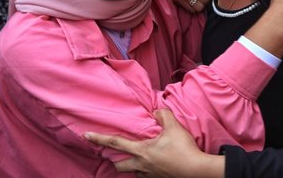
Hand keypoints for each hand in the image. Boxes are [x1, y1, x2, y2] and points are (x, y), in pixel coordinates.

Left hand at [85, 110, 223, 177]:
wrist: (196, 170)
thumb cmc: (183, 149)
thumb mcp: (174, 127)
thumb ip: (163, 115)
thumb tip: (156, 111)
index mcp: (142, 151)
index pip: (116, 142)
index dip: (99, 138)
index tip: (86, 136)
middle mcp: (141, 165)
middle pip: (119, 165)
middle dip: (115, 160)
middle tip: (116, 154)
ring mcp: (149, 175)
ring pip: (132, 172)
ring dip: (131, 165)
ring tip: (138, 158)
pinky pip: (145, 176)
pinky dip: (144, 170)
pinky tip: (153, 164)